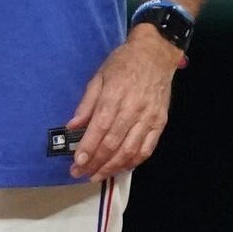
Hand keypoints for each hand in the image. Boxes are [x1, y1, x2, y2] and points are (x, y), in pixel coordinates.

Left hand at [65, 28, 179, 182]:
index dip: (88, 148)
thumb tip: (72, 126)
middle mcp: (133, 110)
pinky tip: (120, 168)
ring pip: (130, 151)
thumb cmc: (122, 63)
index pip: (99, 129)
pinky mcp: (160, 123)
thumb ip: (86, 104)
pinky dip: (133, 162)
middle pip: (113, 144)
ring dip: (112, 167)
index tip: (76, 163)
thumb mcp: (98, 77)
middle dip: (95, 162)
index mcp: (114, 96)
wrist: (155, 55)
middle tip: (80, 174)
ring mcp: (149, 118)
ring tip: (97, 176)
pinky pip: (147, 149)